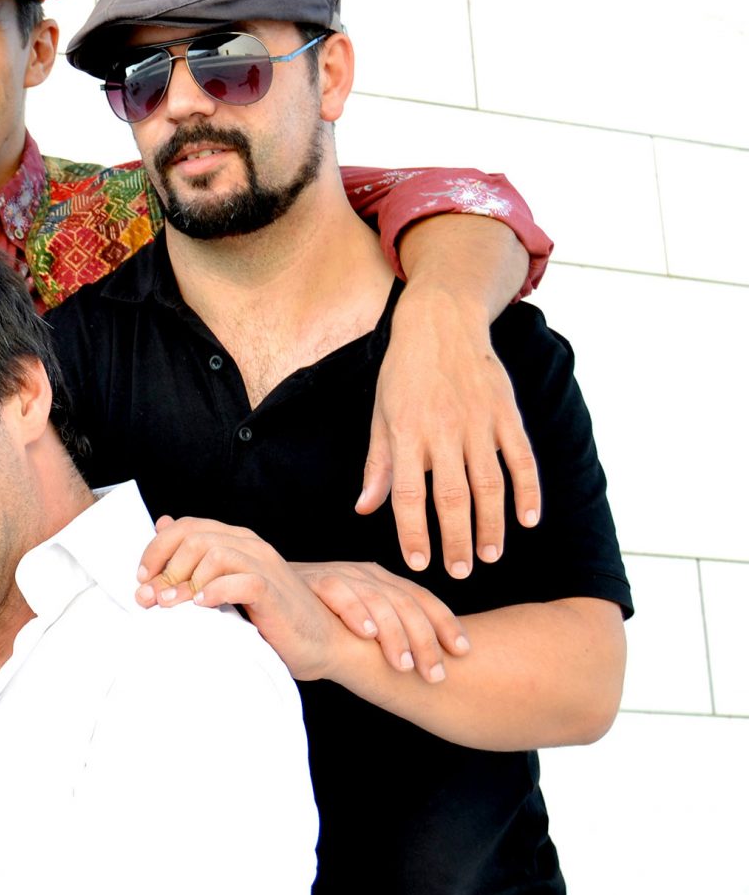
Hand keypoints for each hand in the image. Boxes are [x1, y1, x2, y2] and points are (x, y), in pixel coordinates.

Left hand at [135, 516, 354, 682]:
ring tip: (171, 605)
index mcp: (236, 541)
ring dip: (185, 580)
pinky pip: (242, 581)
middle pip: (194, 537)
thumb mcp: (227, 586)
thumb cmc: (271, 618)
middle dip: (164, 568)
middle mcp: (250, 546)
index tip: (141, 578)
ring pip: (214, 553)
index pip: (186, 527)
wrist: (321, 642)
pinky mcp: (274, 591)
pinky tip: (202, 607)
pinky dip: (216, 592)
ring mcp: (264, 565)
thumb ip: (197, 559)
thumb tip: (163, 525)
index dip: (156, 550)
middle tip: (149, 598)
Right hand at [292, 561, 467, 683]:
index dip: (445, 624)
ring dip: (395, 634)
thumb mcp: (356, 627)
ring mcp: (340, 574)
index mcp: (382, 582)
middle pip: (406, 602)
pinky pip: (337, 590)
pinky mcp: (312, 578)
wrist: (265, 594)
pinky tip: (366, 634)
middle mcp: (366, 574)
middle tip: (435, 674)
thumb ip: (381, 638)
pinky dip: (354, 611)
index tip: (464, 651)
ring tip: (405, 665)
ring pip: (378, 598)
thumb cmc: (311, 622)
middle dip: (425, 640)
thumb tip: (420, 664)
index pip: (422, 599)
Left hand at [359, 284, 540, 578]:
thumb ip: (378, 465)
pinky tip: (527, 521)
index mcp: (406, 434)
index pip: (409, 495)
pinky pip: (521, 459)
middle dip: (456, 539)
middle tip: (459, 572)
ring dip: (491, 525)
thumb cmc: (402, 374)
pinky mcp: (506, 414)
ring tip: (489, 556)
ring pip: (490, 485)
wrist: (441, 323)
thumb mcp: (380, 415)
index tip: (419, 562)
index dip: (414, 531)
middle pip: (453, 497)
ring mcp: (479, 423)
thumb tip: (365, 508)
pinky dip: (528, 491)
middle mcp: (444, 431)